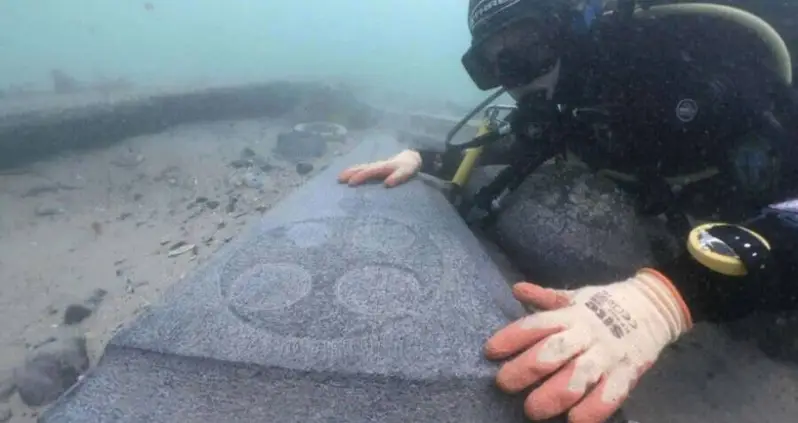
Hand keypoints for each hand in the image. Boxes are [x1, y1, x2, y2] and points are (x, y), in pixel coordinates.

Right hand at [337, 149, 421, 186]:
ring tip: (339, 178)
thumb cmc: (408, 167)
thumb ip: (398, 177)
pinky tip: (348, 175)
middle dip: (350, 173)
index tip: (350, 183)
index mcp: (383, 166)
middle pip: (361, 168)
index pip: (369, 171)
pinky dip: (354, 171)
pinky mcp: (375, 168)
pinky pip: (362, 169)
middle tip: (338, 179)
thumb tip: (387, 184)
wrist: (411, 158)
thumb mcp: (406, 172)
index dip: (360, 177)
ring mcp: (375, 165)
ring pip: (360, 167)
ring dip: (349, 171)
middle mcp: (376, 165)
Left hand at [485, 269, 691, 422]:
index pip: (536, 325)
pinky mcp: (627, 373)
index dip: (511, 337)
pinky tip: (574, 421)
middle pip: (552, 352)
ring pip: (577, 377)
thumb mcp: (574, 297)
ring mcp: (607, 355)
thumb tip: (516, 289)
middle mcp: (585, 334)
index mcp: (570, 315)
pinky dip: (592, 410)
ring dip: (552, 396)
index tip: (490, 351)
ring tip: (532, 410)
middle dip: (525, 369)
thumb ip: (544, 298)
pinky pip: (609, 395)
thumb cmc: (604, 303)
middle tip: (504, 384)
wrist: (655, 305)